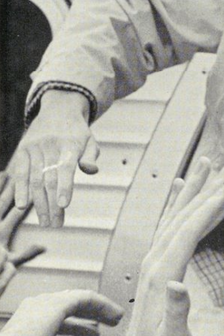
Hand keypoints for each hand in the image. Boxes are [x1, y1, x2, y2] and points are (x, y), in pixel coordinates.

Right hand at [0, 171, 44, 292]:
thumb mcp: (11, 262)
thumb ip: (27, 254)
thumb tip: (43, 247)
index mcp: (2, 232)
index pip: (17, 212)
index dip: (26, 200)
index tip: (35, 188)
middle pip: (4, 202)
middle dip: (12, 187)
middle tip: (18, 171)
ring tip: (5, 172)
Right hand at [9, 90, 97, 227]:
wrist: (58, 110)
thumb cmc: (78, 133)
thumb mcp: (90, 141)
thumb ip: (91, 157)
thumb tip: (91, 171)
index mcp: (70, 145)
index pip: (66, 168)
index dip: (65, 187)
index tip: (64, 205)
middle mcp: (50, 146)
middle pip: (49, 179)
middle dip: (52, 204)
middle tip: (56, 225)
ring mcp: (34, 148)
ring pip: (34, 179)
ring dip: (38, 203)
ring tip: (45, 222)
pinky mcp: (23, 150)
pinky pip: (20, 172)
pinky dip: (21, 189)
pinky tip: (22, 205)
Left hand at [111, 158, 223, 335]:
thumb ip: (176, 313)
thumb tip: (179, 285)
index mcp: (163, 275)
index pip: (188, 231)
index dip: (208, 206)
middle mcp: (155, 262)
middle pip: (182, 215)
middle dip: (204, 188)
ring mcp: (153, 262)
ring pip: (174, 216)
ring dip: (192, 190)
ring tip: (207, 166)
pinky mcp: (155, 266)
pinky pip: (168, 226)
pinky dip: (177, 205)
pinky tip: (183, 191)